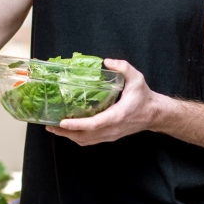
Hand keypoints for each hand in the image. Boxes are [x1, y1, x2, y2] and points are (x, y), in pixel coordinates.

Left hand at [46, 59, 160, 145]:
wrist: (154, 114)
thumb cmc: (144, 97)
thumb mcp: (137, 78)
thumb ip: (124, 67)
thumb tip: (107, 62)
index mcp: (117, 116)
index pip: (94, 124)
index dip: (77, 124)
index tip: (62, 122)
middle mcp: (112, 129)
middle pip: (85, 136)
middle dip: (66, 133)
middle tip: (49, 125)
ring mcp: (110, 135)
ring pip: (86, 141)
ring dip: (69, 137)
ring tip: (54, 129)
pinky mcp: (109, 136)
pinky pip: (91, 141)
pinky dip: (77, 137)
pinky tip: (68, 131)